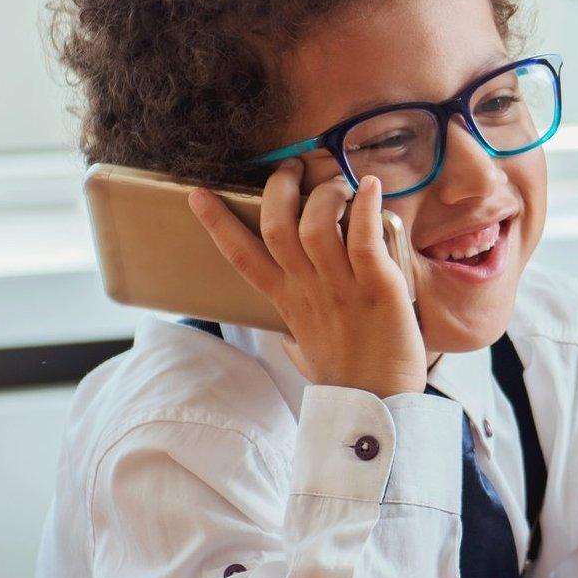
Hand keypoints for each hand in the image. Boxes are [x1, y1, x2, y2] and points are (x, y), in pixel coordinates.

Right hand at [189, 161, 426, 398]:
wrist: (378, 409)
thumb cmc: (350, 380)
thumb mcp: (309, 357)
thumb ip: (295, 342)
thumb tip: (287, 342)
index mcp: (288, 303)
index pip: (243, 257)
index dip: (218, 223)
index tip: (198, 194)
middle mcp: (309, 290)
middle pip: (276, 227)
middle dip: (279, 189)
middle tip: (294, 168)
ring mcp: (342, 288)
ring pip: (316, 225)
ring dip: (326, 195)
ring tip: (340, 185)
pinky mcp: (379, 289)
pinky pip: (364, 239)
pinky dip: (367, 207)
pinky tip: (371, 187)